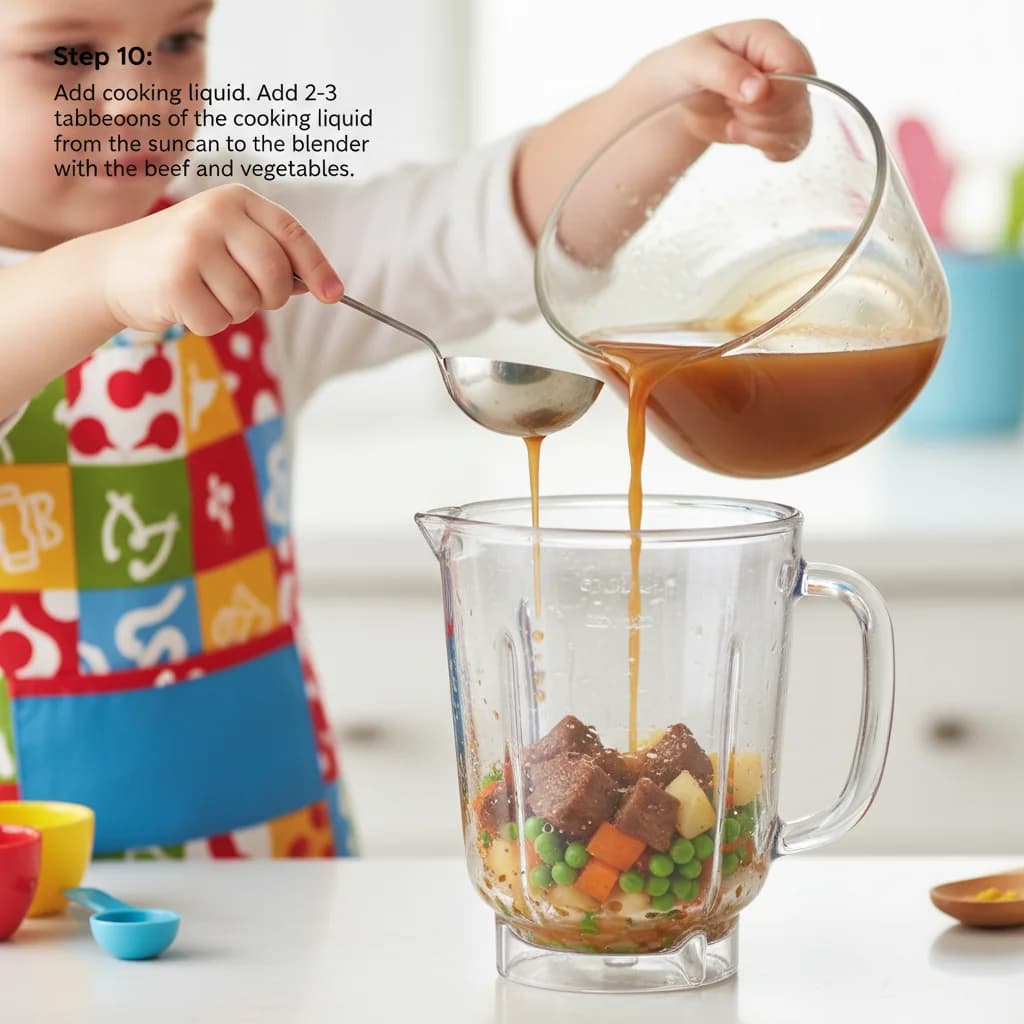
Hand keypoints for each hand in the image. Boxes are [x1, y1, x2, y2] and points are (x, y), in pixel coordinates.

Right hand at [98, 183, 343, 334]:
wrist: (114, 267)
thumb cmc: (186, 259)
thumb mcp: (230, 244)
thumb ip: (273, 258)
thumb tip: (325, 287)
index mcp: (236, 200)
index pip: (292, 235)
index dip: (317, 267)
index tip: (334, 295)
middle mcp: (215, 215)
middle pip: (275, 275)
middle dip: (270, 298)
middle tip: (245, 296)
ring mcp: (193, 245)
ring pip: (247, 303)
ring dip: (232, 311)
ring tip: (203, 292)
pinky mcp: (175, 280)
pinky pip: (218, 321)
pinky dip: (207, 323)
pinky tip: (184, 303)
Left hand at [624, 19, 815, 160]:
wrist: (680, 99)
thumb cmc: (687, 70)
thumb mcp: (694, 63)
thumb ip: (725, 71)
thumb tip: (760, 90)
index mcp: (769, 39)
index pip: (796, 67)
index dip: (772, 94)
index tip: (738, 102)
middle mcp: (786, 63)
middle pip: (798, 101)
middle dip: (758, 118)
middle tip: (729, 107)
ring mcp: (788, 94)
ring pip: (799, 126)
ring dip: (760, 136)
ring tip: (732, 123)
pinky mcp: (784, 121)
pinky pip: (795, 144)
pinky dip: (770, 149)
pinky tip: (743, 136)